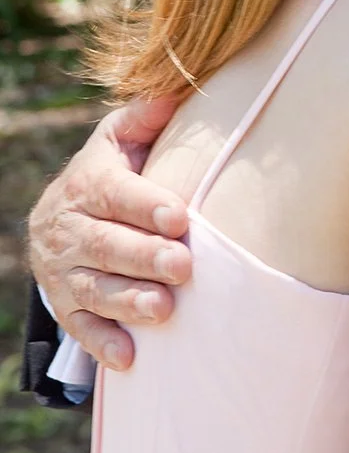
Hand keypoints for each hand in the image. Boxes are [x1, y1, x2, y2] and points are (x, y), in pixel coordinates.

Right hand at [27, 96, 191, 371]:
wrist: (61, 217)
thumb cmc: (112, 173)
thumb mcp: (121, 139)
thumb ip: (145, 119)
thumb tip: (174, 94)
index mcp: (87, 185)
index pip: (115, 194)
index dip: (146, 205)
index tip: (179, 217)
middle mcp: (69, 230)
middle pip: (106, 246)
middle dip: (144, 258)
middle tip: (183, 266)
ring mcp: (65, 272)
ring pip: (94, 289)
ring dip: (128, 302)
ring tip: (164, 310)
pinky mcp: (66, 306)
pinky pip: (81, 328)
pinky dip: (103, 343)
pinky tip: (129, 357)